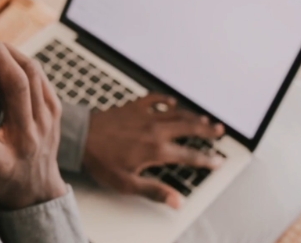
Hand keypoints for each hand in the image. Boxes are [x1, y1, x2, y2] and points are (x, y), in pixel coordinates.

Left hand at [83, 94, 224, 208]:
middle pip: (189, 128)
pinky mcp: (133, 106)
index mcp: (156, 150)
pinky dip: (166, 100)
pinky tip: (172, 101)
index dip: (206, 160)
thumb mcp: (127, 183)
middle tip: (219, 131)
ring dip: (192, 116)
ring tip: (204, 119)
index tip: (218, 161)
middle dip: (207, 130)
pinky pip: (154, 99)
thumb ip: (154, 191)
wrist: (81, 137)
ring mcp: (145, 115)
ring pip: (176, 113)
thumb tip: (177, 201)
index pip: (189, 156)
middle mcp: (155, 130)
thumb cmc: (101, 161)